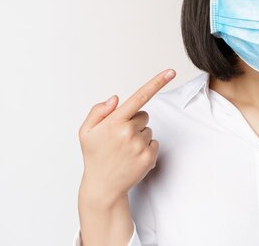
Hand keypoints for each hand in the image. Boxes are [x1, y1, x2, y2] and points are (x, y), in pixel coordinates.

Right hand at [78, 69, 175, 206]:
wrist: (103, 186)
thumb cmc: (95, 155)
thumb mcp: (86, 131)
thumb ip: (98, 111)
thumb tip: (116, 99)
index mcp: (114, 122)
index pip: (139, 97)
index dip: (157, 82)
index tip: (171, 72)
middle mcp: (129, 132)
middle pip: (143, 115)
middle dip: (134, 122)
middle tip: (119, 138)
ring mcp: (140, 145)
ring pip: (148, 129)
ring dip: (139, 136)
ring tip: (124, 150)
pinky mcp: (149, 157)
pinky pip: (154, 142)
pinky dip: (146, 148)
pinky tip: (132, 157)